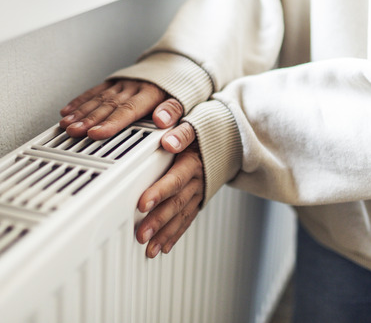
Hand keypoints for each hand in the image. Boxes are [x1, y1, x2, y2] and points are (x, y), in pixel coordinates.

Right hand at [60, 80, 182, 138]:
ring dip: (80, 112)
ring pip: (98, 98)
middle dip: (88, 120)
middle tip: (74, 131)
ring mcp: (121, 83)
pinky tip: (68, 110)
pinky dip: (80, 101)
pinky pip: (94, 91)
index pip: (127, 110)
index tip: (96, 133)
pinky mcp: (114, 81)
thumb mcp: (185, 99)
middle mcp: (132, 87)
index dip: (111, 123)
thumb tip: (162, 120)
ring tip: (66, 124)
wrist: (175, 62)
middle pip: (107, 106)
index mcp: (150, 93)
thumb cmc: (179, 87)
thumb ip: (173, 110)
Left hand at [136, 123, 202, 257]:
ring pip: (181, 215)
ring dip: (164, 233)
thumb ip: (180, 129)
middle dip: (158, 219)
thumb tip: (168, 137)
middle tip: (141, 233)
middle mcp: (197, 178)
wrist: (229, 137)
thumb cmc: (202, 129)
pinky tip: (162, 247)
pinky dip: (174, 235)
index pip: (175, 178)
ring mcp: (199, 191)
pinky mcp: (198, 200)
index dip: (159, 191)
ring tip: (148, 247)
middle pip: (177, 202)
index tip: (142, 203)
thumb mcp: (193, 122)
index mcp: (193, 159)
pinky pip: (187, 220)